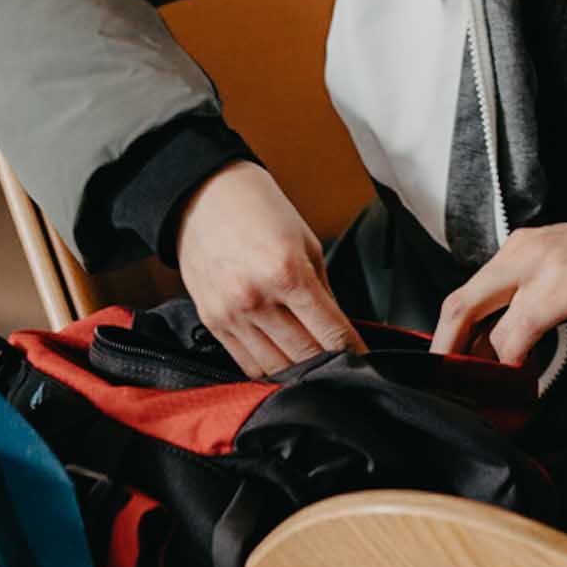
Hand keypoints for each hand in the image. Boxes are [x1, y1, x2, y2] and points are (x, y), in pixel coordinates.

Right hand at [172, 161, 361, 375]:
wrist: (202, 195)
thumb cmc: (257, 209)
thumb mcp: (306, 242)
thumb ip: (324, 290)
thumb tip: (338, 327)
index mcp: (287, 272)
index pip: (331, 332)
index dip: (354, 351)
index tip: (364, 359)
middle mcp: (256, 298)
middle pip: (305, 356)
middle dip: (330, 363)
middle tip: (343, 362)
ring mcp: (231, 314)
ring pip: (275, 369)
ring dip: (299, 371)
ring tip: (313, 363)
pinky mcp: (211, 322)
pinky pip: (245, 364)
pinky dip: (269, 368)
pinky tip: (282, 359)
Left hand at [431, 215, 566, 368]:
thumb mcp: (558, 268)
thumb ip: (525, 298)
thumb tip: (497, 344)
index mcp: (519, 248)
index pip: (464, 294)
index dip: (447, 335)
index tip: (446, 363)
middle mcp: (522, 252)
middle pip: (460, 306)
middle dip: (446, 350)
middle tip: (447, 382)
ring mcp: (542, 267)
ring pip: (486, 322)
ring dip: (479, 362)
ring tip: (483, 386)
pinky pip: (521, 330)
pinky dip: (511, 357)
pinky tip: (518, 373)